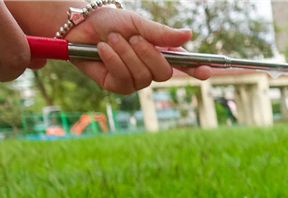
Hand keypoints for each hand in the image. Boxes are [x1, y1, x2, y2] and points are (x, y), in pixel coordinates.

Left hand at [65, 7, 209, 94]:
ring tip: (111, 39)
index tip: (207, 71)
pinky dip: (113, 61)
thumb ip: (162, 34)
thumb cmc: (110, 22)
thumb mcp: (138, 23)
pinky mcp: (117, 86)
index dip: (197, 69)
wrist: (80, 25)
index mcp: (160, 52)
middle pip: (163, 74)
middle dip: (148, 54)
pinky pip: (123, 78)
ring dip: (125, 54)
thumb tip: (189, 35)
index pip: (184, 64)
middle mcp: (150, 69)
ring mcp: (135, 80)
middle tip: (132, 37)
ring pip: (142, 76)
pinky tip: (102, 49)